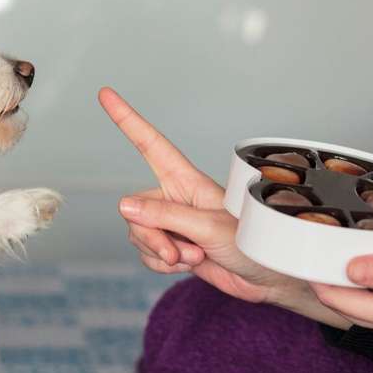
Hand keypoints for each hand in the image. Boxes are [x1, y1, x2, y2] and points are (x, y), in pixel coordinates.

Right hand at [99, 87, 349, 327]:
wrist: (266, 278)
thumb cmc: (252, 243)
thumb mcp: (208, 227)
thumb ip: (165, 216)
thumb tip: (124, 205)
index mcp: (187, 180)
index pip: (150, 145)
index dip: (127, 120)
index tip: (106, 94)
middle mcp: (175, 198)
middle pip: (135, 209)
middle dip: (150, 235)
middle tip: (177, 252)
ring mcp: (173, 224)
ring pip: (138, 234)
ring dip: (161, 253)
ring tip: (194, 257)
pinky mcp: (172, 247)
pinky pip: (147, 254)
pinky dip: (162, 265)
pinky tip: (188, 265)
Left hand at [310, 244, 372, 337]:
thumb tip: (351, 269)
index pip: (341, 301)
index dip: (317, 279)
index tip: (300, 255)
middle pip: (346, 303)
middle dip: (324, 280)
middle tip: (307, 249)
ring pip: (360, 300)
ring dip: (342, 279)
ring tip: (326, 250)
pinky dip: (363, 279)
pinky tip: (361, 260)